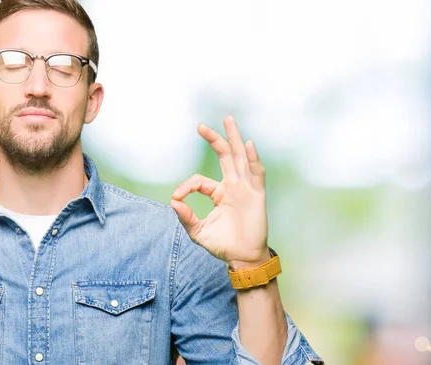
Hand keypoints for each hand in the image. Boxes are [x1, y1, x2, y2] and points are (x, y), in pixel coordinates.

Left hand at [170, 115, 268, 268]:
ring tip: (227, 119)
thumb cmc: (222, 245)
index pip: (200, 181)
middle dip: (214, 139)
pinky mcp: (257, 195)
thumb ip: (185, 217)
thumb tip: (173, 201)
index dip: (186, 186)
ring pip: (239, 158)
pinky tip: (248, 144)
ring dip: (234, 138)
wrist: (242, 258)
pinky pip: (256, 173)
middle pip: (224, 156)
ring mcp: (245, 188)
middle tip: (200, 126)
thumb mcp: (197, 231)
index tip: (176, 197)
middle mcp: (232, 186)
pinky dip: (253, 158)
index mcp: (218, 193)